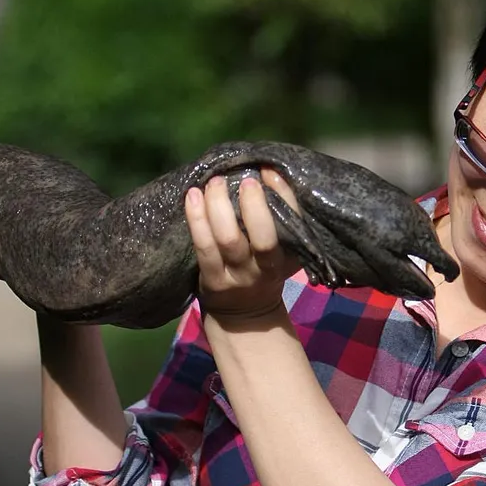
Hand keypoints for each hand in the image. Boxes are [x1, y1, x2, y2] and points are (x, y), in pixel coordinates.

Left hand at [185, 168, 300, 321]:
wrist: (246, 314)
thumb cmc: (265, 270)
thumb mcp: (285, 252)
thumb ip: (282, 218)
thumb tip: (266, 171)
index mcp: (289, 257)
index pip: (293, 223)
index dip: (283, 195)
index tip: (267, 170)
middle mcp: (266, 269)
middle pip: (263, 237)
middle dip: (254, 205)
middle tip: (245, 180)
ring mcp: (237, 276)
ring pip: (228, 239)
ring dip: (219, 206)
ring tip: (214, 182)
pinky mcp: (213, 280)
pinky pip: (203, 246)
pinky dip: (197, 218)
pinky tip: (193, 196)